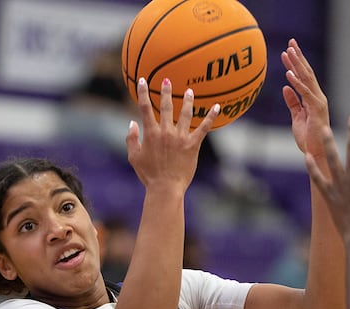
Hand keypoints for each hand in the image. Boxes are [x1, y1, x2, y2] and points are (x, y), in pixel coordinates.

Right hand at [125, 77, 219, 192]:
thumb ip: (131, 139)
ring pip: (185, 114)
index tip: (142, 81)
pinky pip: (204, 128)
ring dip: (187, 101)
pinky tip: (218, 107)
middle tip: (167, 80)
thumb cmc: (148, 174)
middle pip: (167, 106)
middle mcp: (166, 131)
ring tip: (189, 91)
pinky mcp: (193, 144)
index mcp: (150, 133)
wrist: (165, 188)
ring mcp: (180, 137)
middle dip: (166, 91)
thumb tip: (132, 123)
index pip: (145, 108)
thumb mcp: (134, 157)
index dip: (142, 92)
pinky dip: (211, 117)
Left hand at [281, 38, 328, 156]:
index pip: (303, 77)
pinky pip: (305, 93)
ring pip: (306, 78)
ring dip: (297, 64)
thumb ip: (292, 102)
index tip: (287, 51)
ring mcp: (318, 101)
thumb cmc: (308, 138)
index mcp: (313, 99)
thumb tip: (285, 88)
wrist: (316, 153)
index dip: (295, 63)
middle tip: (290, 42)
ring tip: (288, 51)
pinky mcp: (316, 108)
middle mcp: (318, 97)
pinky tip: (288, 73)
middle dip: (298, 57)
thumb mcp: (296, 117)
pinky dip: (296, 82)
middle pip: (306, 73)